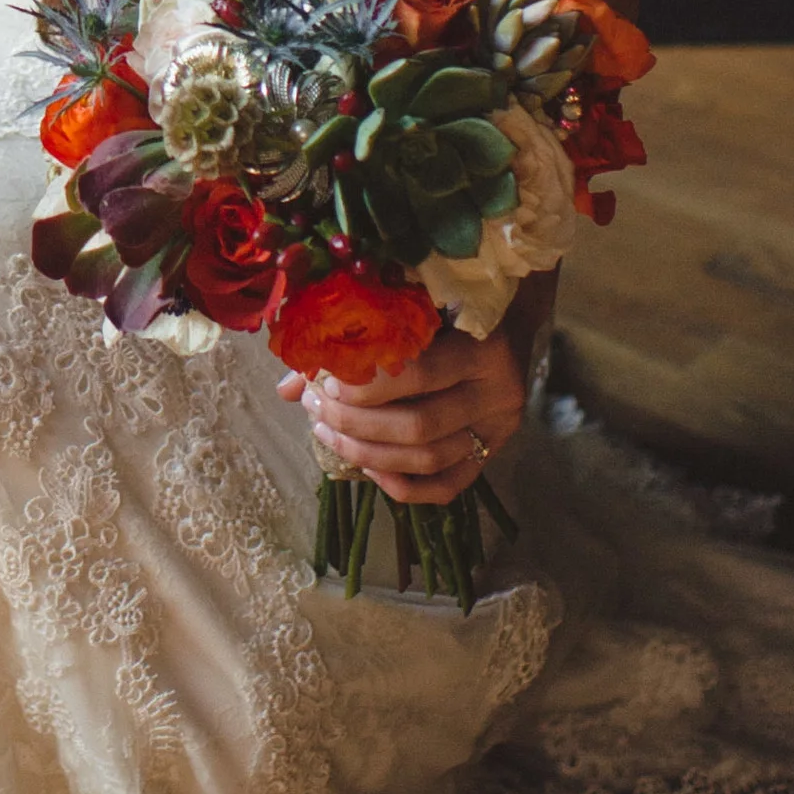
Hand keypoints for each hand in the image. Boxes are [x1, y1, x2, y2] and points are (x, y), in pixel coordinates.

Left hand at [277, 321, 527, 506]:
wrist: (508, 320)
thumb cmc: (448, 307)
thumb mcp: (411, 309)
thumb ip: (355, 339)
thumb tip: (286, 388)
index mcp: (483, 345)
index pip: (417, 374)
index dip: (364, 385)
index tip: (325, 380)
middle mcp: (498, 391)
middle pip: (419, 425)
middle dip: (355, 423)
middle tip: (315, 408)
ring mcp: (499, 428)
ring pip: (428, 459)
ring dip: (368, 453)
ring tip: (326, 432)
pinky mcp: (493, 454)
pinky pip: (447, 486)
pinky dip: (402, 485)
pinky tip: (365, 467)